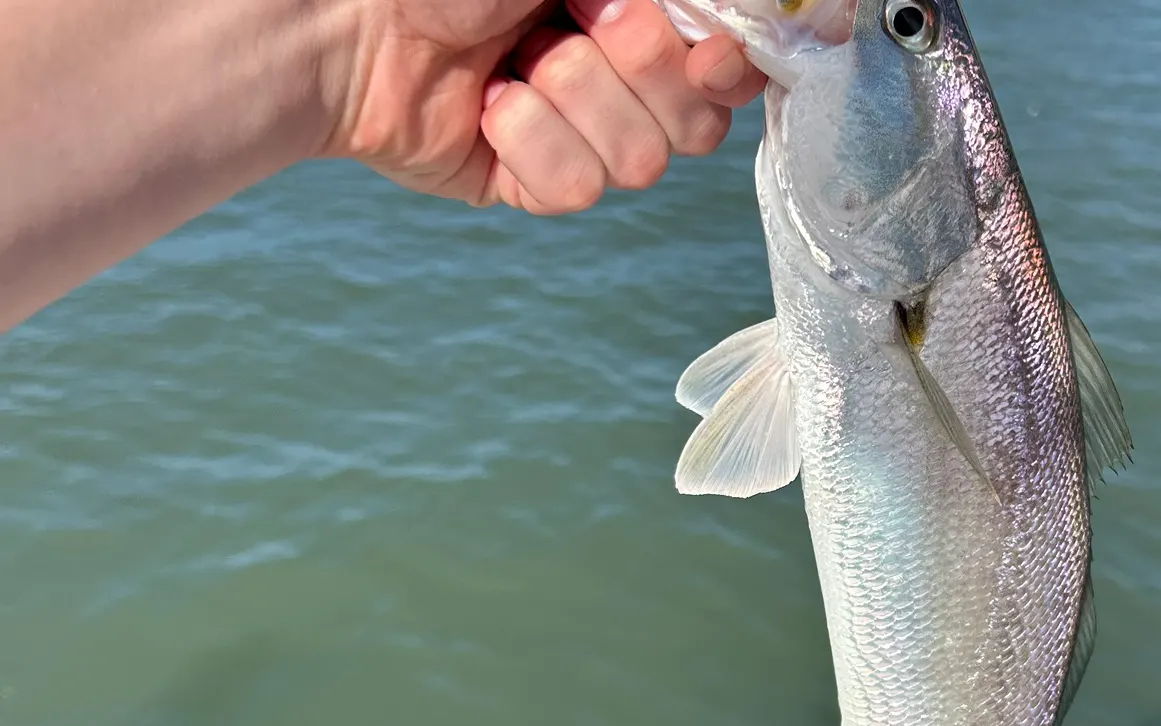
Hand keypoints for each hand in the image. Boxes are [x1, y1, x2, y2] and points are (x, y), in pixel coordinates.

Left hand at [329, 0, 765, 213]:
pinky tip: (486, 109)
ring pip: (640, 162)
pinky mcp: (530, 185)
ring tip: (511, 62)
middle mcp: (614, 76)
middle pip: (698, 124)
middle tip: (569, 22)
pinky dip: (528, 142)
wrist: (346, 17)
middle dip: (637, 71)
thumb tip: (723, 17)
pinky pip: (574, 189)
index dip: (730, 69)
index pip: (725, 65)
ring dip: (571, 100)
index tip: (711, 54)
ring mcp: (575, 136)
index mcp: (633, 11)